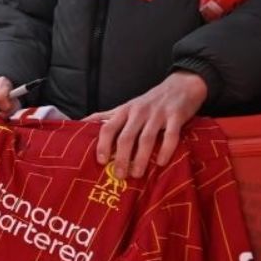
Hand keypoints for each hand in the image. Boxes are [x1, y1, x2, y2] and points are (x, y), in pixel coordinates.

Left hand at [87, 71, 208, 177]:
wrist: (181, 85)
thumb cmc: (148, 102)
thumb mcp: (125, 107)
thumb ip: (105, 117)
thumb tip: (80, 124)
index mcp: (124, 111)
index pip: (108, 127)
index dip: (103, 144)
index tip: (101, 161)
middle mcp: (138, 112)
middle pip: (126, 136)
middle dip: (121, 157)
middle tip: (119, 175)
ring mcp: (157, 114)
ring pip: (146, 138)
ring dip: (141, 158)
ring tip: (136, 174)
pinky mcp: (176, 116)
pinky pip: (170, 135)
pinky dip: (166, 150)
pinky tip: (162, 163)